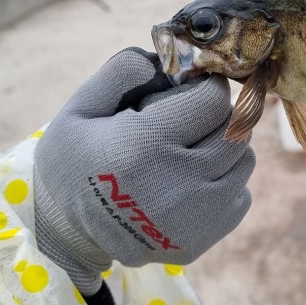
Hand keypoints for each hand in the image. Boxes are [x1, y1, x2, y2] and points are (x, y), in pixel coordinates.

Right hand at [34, 48, 254, 292]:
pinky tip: (195, 179)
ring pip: (243, 164)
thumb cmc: (72, 160)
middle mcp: (174, 185)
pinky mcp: (196, 244)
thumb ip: (122, 71)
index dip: (206, 86)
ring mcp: (189, 220)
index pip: (213, 100)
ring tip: (196, 147)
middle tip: (195, 116)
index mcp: (145, 145)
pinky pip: (240, 199)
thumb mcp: (80, 107)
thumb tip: (167, 61)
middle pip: (234, 131)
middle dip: (219, 115)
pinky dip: (226, 183)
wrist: (62, 231)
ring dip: (226, 148)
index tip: (194, 88)